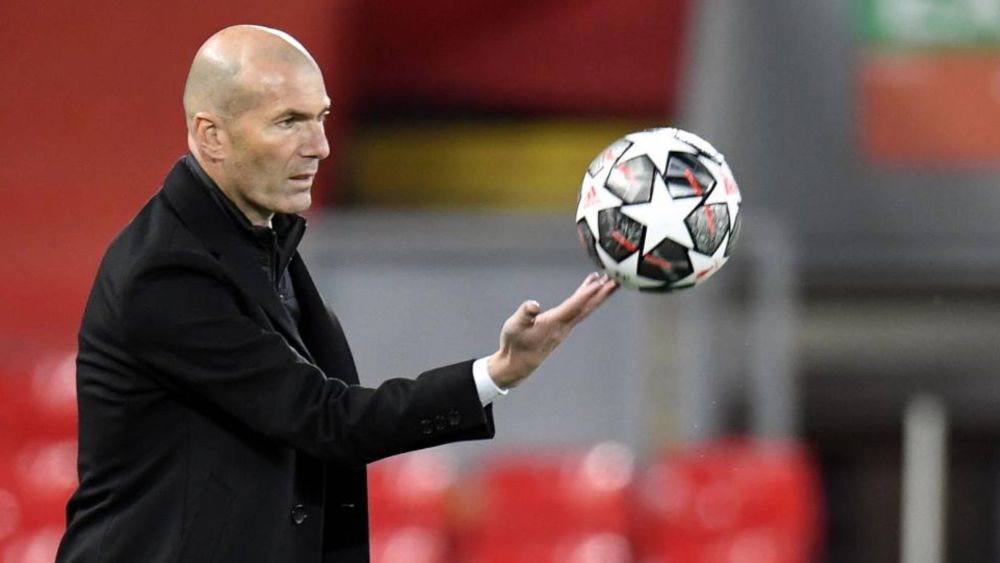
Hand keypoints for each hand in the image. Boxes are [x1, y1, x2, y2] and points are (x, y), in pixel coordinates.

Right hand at [487, 272, 617, 388]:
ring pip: (586, 308)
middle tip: (619, 280)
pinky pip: (579, 309)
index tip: (601, 281)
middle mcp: (564, 325)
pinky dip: (585, 298)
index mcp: (554, 323)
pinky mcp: (561, 327)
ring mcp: (564, 327)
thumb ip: (524, 315)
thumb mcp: (513, 327)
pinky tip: (587, 289)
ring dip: (598, 294)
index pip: (575, 305)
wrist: (517, 364)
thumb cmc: (514, 344)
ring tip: (609, 280)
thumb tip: (533, 306)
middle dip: (603, 293)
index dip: (587, 293)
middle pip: (588, 307)